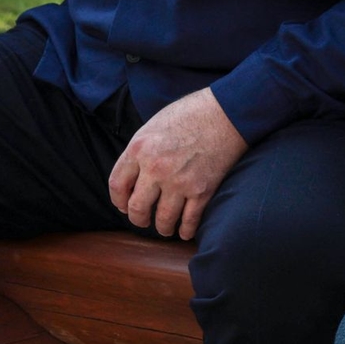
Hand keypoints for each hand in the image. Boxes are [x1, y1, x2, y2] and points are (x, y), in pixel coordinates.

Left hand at [107, 87, 246, 239]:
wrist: (228, 111)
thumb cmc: (192, 112)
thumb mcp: (155, 125)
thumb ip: (141, 150)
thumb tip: (135, 174)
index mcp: (140, 148)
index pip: (117, 185)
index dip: (118, 200)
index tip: (124, 205)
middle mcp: (156, 168)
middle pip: (137, 208)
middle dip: (138, 219)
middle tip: (143, 219)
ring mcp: (180, 182)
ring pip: (163, 220)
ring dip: (163, 228)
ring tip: (165, 227)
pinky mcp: (203, 191)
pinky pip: (190, 221)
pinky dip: (186, 230)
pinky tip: (185, 231)